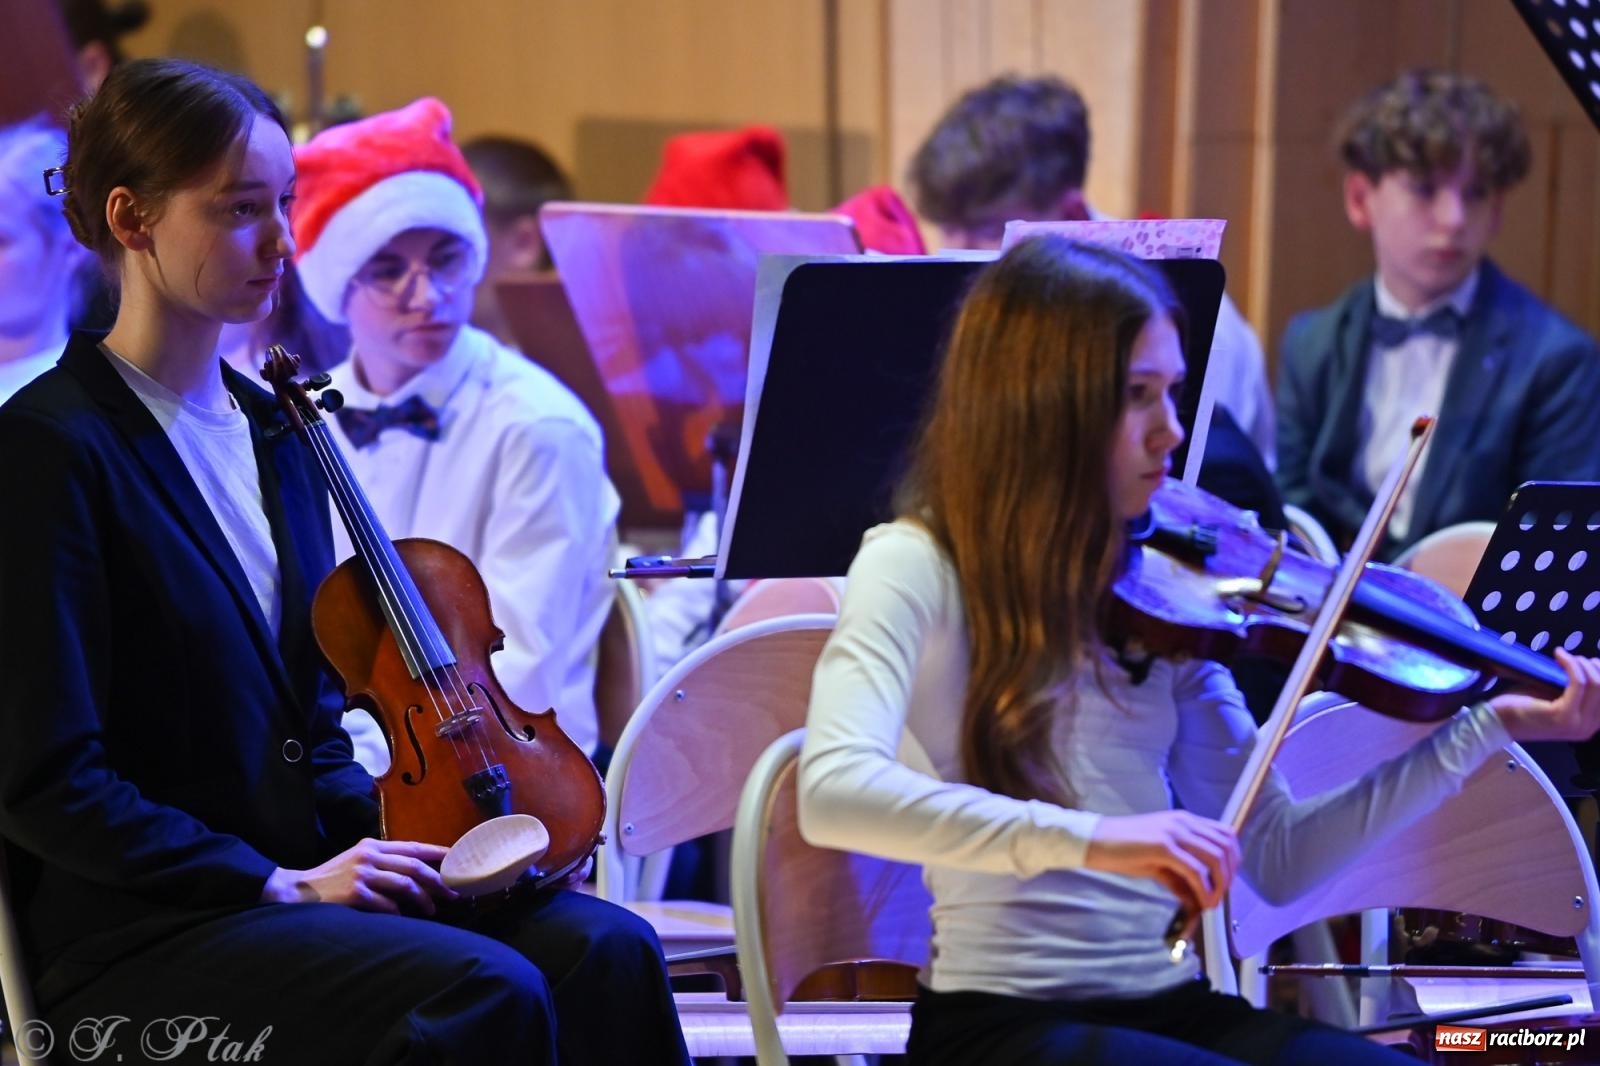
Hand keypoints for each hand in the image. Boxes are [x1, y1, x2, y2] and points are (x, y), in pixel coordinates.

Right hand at [261, 838, 457, 915]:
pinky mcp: (356, 894)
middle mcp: (370, 856)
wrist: (297, 892)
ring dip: (424, 899)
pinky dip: (399, 912)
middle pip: (415, 866)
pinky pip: (388, 905)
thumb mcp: (357, 861)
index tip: (458, 862)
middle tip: (453, 893)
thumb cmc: (332, 880)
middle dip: (439, 881)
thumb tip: (419, 875)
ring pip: (406, 884)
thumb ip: (383, 862)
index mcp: (372, 845)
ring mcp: (363, 874)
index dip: (439, 854)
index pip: (414, 847)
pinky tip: (404, 918)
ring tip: (432, 910)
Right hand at [1083, 810, 1239, 915]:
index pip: (1225, 834)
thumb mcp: (1158, 861)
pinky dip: (1203, 889)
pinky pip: (1195, 870)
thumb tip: (1197, 899)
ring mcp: (1174, 832)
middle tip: (1219, 896)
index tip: (1226, 882)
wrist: (1094, 841)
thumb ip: (1180, 876)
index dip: (1233, 860)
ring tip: (1210, 902)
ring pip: (1215, 857)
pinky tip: (1200, 902)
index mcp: (1184, 820)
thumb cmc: (1123, 849)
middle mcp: (1183, 822)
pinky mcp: (1163, 846)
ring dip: (1220, 884)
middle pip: (1226, 846)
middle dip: (1229, 875)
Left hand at [1490, 648, 1599, 742]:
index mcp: (1590, 724)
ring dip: (1582, 664)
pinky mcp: (1563, 715)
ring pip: (1596, 684)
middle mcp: (1589, 727)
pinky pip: (1578, 683)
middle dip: (1594, 666)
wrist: (1497, 722)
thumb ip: (1574, 690)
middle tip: (1575, 657)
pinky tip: (1558, 655)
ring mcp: (1577, 723)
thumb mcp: (1556, 697)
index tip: (1590, 661)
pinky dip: (1571, 665)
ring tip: (1565, 656)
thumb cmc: (1523, 706)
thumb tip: (1589, 667)